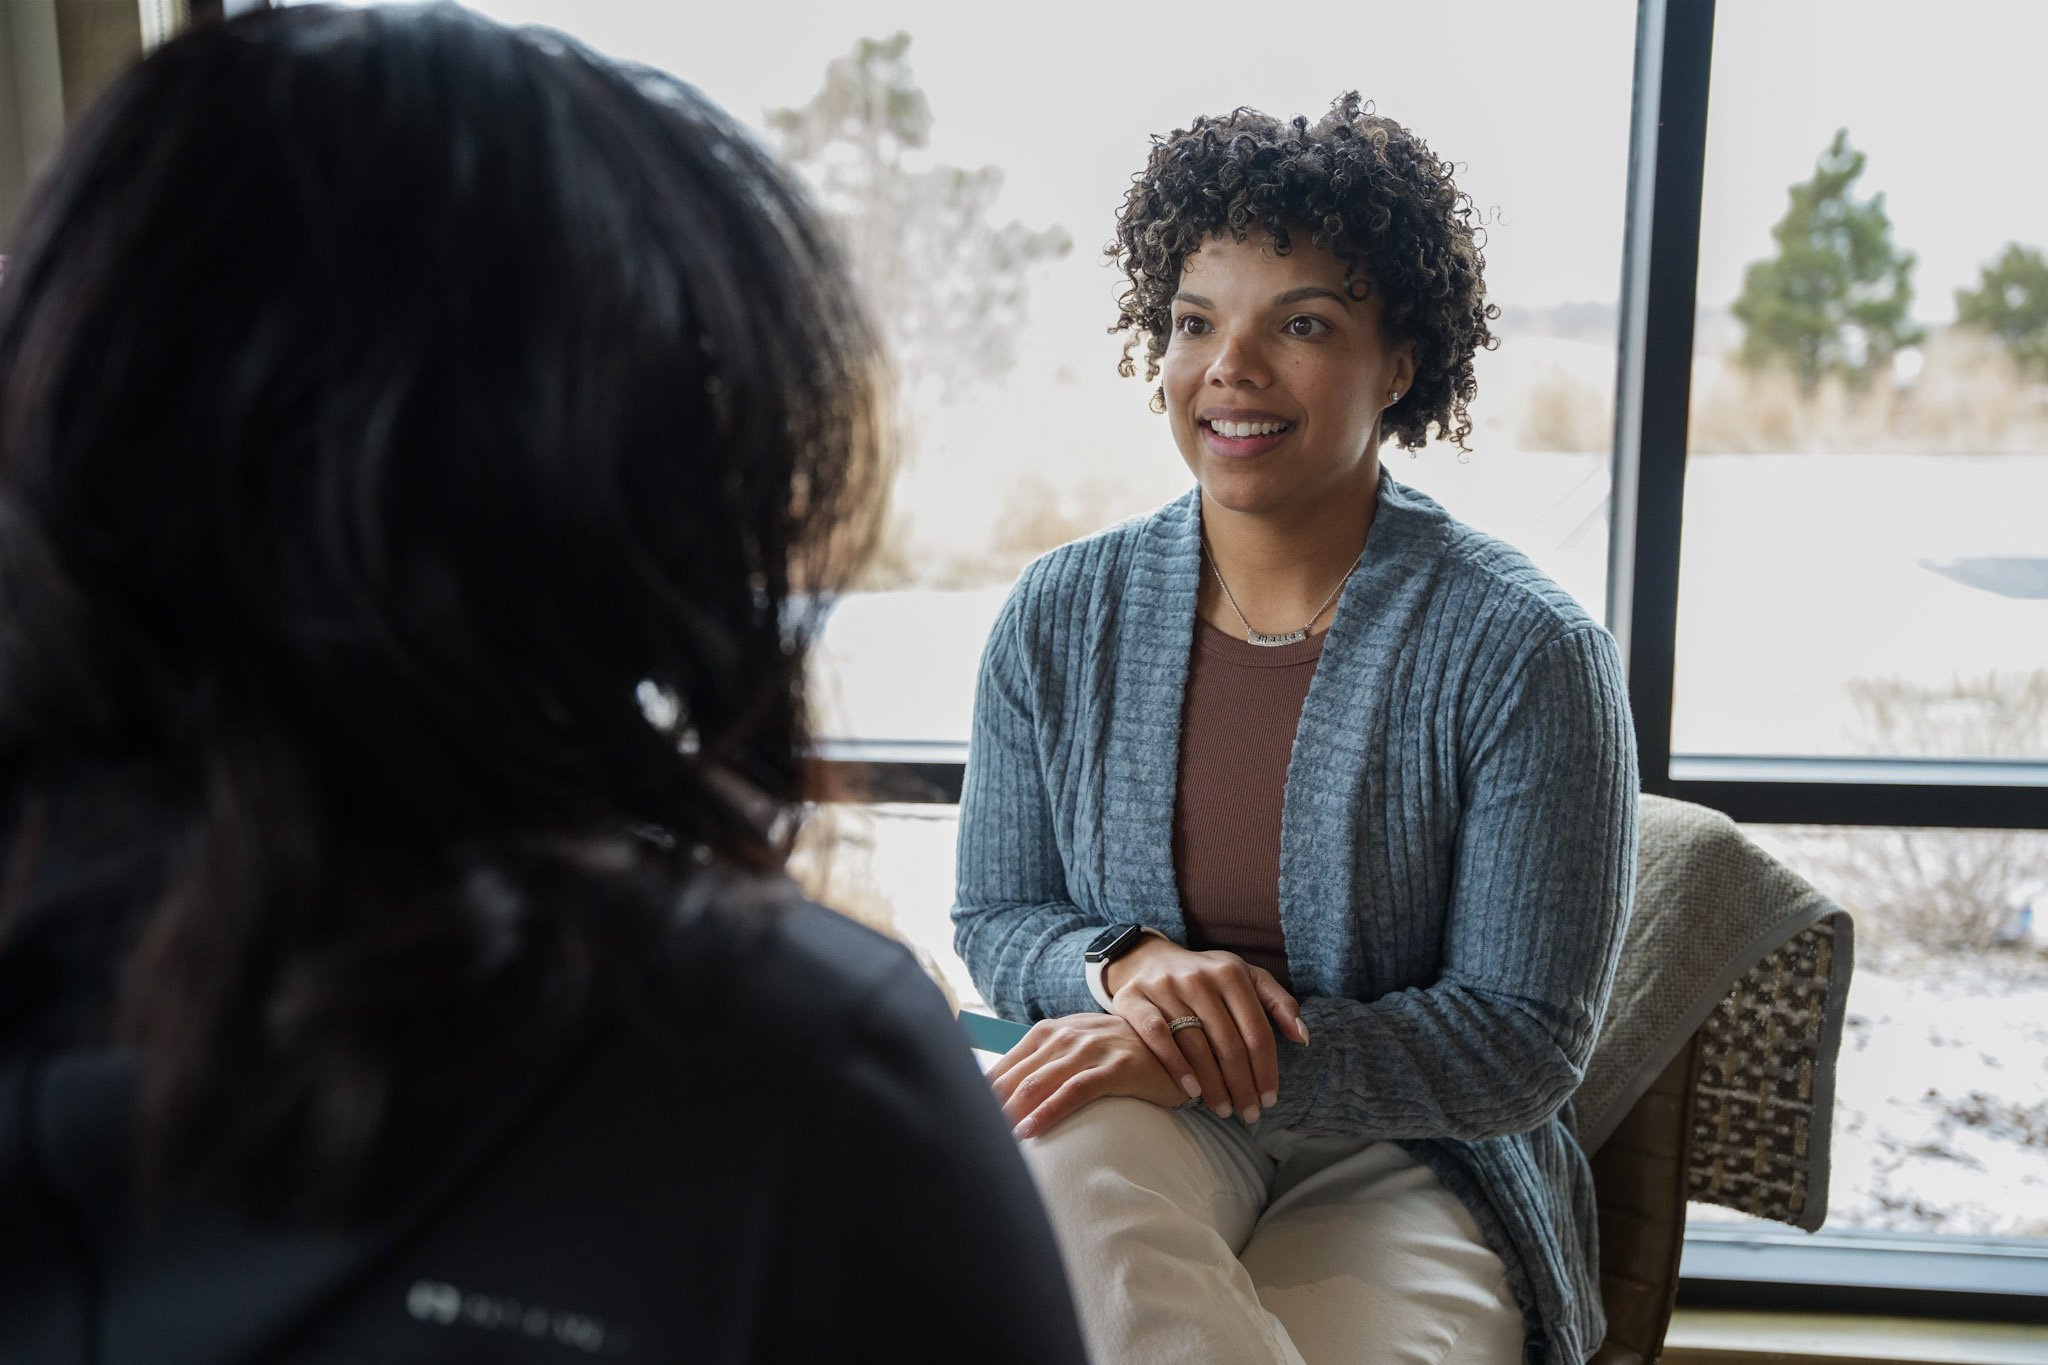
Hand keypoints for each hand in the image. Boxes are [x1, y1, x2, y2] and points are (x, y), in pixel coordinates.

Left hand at [987, 1013, 1190, 1140]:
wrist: (1176, 1042)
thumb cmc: (1118, 1055)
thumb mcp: (1077, 1051)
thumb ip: (1043, 1066)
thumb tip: (1002, 1098)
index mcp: (1049, 1032)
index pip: (1005, 1065)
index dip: (982, 1094)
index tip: (962, 1121)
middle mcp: (1066, 1036)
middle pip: (1016, 1076)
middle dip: (990, 1107)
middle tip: (968, 1137)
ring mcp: (1091, 1049)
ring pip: (1039, 1082)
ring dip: (1011, 1112)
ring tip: (990, 1139)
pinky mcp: (1115, 1067)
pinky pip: (1074, 1091)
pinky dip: (1048, 1112)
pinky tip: (1029, 1131)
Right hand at [1104, 938, 1308, 1123]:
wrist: (1147, 960)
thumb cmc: (1207, 977)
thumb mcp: (1245, 978)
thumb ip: (1278, 1003)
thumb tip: (1302, 1037)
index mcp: (1231, 973)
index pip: (1257, 1032)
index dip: (1266, 1070)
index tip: (1270, 1100)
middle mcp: (1199, 978)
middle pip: (1229, 1044)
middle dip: (1243, 1085)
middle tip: (1249, 1114)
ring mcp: (1165, 988)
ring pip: (1196, 1045)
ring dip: (1214, 1085)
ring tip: (1224, 1109)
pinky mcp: (1134, 999)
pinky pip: (1157, 1036)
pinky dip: (1175, 1065)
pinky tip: (1191, 1091)